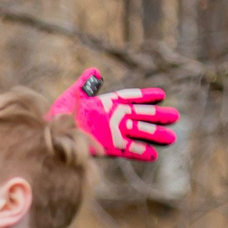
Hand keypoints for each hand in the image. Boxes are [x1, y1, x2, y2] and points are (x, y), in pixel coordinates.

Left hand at [48, 68, 179, 162]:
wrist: (53, 134)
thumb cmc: (61, 114)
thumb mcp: (74, 96)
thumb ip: (85, 85)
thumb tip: (94, 72)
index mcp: (108, 104)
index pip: (130, 97)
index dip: (145, 96)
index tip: (161, 94)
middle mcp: (114, 119)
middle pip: (140, 116)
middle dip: (157, 116)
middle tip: (175, 116)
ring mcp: (113, 134)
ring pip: (138, 134)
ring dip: (154, 136)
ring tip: (171, 138)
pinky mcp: (109, 148)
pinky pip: (128, 150)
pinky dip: (140, 152)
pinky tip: (153, 155)